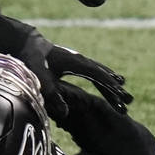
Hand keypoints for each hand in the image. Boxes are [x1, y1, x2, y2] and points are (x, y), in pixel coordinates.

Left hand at [12, 26, 132, 119]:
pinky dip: (104, 78)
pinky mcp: (74, 62)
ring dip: (112, 84)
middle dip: (115, 89)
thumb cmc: (32, 58)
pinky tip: (109, 81)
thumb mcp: (40, 77)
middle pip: (103, 76)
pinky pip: (93, 71)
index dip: (109, 87)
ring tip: (125, 95)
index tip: (121, 98)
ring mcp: (78, 60)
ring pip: (100, 73)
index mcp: (75, 62)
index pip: (97, 76)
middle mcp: (80, 60)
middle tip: (128, 102)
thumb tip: (66, 112)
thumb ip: (52, 94)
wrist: (26, 42)